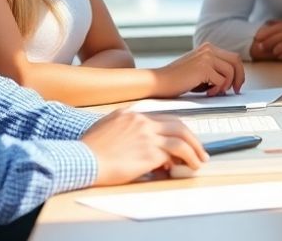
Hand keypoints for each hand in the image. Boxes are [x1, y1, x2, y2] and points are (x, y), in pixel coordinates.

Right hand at [81, 108, 205, 184]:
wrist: (82, 160)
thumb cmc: (88, 151)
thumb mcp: (104, 130)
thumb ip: (124, 131)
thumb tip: (141, 146)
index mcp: (131, 114)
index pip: (162, 120)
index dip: (175, 131)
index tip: (182, 140)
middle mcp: (142, 121)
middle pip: (177, 125)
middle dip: (192, 138)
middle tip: (199, 150)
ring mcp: (147, 135)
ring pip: (181, 138)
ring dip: (194, 150)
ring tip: (199, 161)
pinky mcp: (150, 151)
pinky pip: (176, 153)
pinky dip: (186, 159)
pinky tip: (187, 167)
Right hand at [153, 42, 244, 96]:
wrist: (159, 82)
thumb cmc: (177, 80)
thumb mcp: (199, 70)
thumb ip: (214, 70)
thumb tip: (233, 81)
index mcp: (208, 48)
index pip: (233, 57)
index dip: (238, 72)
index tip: (236, 85)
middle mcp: (209, 49)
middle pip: (236, 61)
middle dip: (239, 77)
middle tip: (236, 90)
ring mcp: (207, 57)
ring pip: (231, 71)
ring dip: (225, 85)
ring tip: (213, 92)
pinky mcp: (204, 67)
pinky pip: (221, 81)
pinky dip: (217, 90)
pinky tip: (207, 92)